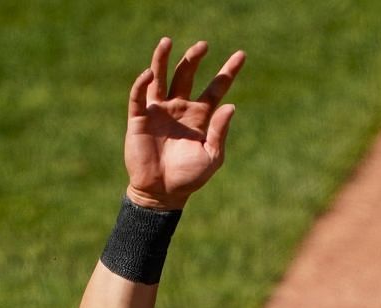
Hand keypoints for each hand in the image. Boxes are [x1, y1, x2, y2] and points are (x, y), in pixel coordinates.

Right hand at [124, 38, 244, 209]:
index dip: (228, 72)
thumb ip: (219, 131)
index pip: (216, 88)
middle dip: (194, 59)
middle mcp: (180, 108)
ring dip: (163, 59)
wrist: (163, 192)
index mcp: (200, 116)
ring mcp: (159, 110)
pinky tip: (149, 73)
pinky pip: (139, 96)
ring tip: (168, 41)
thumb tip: (231, 106)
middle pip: (187, 75)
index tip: (242, 55)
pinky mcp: (140, 118)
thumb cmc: (189, 176)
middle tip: (204, 45)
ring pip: (161, 77)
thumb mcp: (212, 156)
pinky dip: (142, 83)